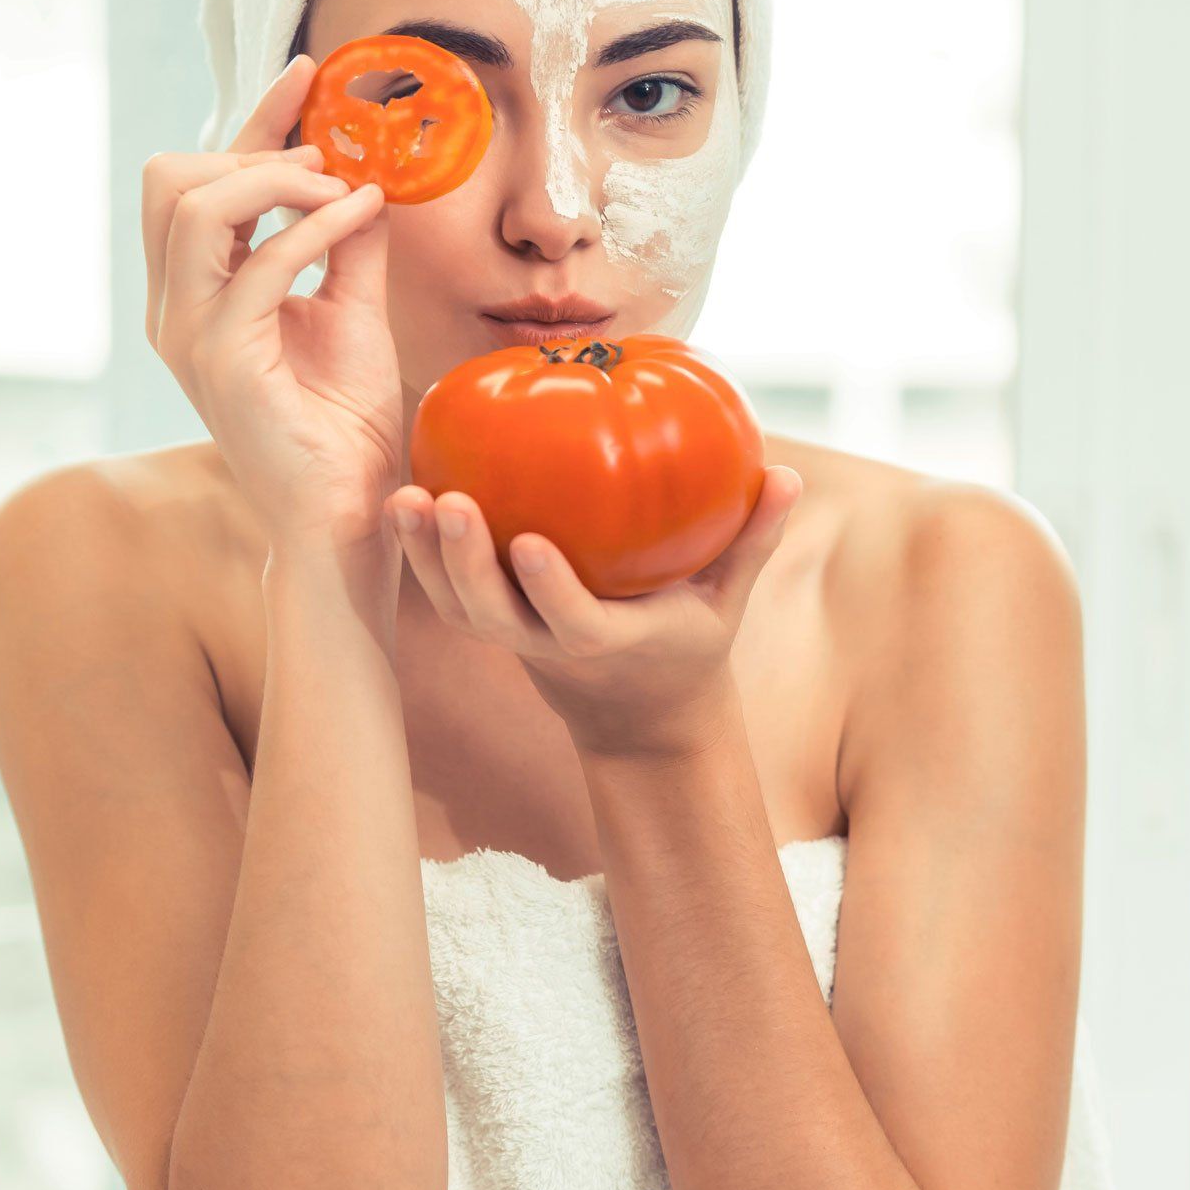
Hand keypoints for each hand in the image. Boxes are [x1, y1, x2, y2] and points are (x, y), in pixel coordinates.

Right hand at [143, 53, 402, 559]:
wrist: (347, 513)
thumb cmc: (346, 426)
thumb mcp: (355, 313)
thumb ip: (351, 247)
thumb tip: (369, 178)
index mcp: (197, 292)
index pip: (200, 179)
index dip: (252, 118)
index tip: (307, 75)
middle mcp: (177, 307)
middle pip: (173, 176)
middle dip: (256, 147)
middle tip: (333, 164)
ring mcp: (189, 332)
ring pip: (195, 204)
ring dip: (279, 179)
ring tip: (344, 190)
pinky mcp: (219, 358)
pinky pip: (260, 261)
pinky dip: (316, 227)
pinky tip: (362, 219)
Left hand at [385, 467, 804, 757]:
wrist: (636, 715)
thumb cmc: (688, 643)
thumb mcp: (729, 600)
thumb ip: (754, 539)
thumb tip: (789, 474)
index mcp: (607, 644)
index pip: (572, 624)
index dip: (548, 590)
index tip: (528, 545)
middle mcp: (548, 646)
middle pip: (494, 617)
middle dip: (466, 564)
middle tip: (448, 501)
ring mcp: (512, 639)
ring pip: (456, 608)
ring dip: (425, 557)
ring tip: (404, 498)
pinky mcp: (487, 625)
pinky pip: (445, 591)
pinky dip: (419, 552)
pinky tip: (400, 496)